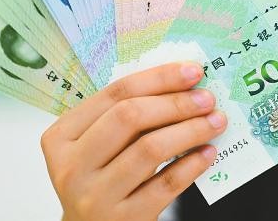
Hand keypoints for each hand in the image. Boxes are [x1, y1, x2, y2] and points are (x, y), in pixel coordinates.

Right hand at [40, 62, 226, 220]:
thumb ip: (128, 116)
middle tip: (207, 98)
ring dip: (190, 130)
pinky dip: (192, 164)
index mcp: (62, 136)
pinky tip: (208, 152)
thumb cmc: (102, 178)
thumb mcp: (101, 145)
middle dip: (176, 102)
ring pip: (150, 149)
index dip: (159, 78)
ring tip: (215, 121)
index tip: (193, 71)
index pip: (115, 93)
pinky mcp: (123, 220)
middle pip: (130, 117)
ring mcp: (95, 196)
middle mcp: (73, 166)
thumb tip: (183, 84)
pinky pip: (165, 183)